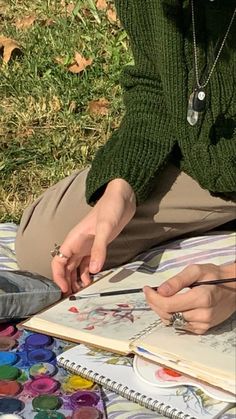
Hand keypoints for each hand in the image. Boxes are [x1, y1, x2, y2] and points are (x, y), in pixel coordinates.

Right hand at [51, 178, 135, 294]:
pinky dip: (87, 275)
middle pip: (66, 268)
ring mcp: (87, 247)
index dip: (58, 276)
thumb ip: (99, 248)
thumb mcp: (105, 227)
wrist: (122, 198)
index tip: (64, 290)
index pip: (58, 261)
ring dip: (76, 280)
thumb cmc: (111, 208)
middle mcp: (77, 245)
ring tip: (82, 294)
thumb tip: (93, 270)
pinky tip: (92, 282)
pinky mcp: (97, 248)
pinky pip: (87, 265)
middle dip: (66, 282)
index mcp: (74, 240)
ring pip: (75, 268)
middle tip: (72, 299)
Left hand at [143, 262, 235, 333]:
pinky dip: (171, 317)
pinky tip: (171, 307)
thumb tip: (160, 290)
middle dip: (154, 304)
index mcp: (201, 298)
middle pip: (168, 315)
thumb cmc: (213, 276)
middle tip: (149, 293)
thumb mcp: (195, 270)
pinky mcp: (203, 329)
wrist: (233, 288)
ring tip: (159, 298)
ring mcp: (203, 324)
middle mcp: (202, 314)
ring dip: (161, 311)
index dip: (153, 298)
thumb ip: (177, 280)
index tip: (146, 289)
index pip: (168, 304)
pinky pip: (180, 326)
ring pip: (172, 322)